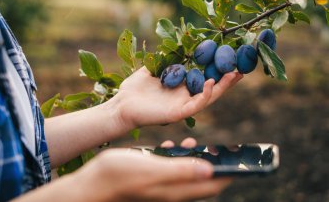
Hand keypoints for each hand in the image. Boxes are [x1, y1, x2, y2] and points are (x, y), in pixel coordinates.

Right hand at [69, 148, 230, 200]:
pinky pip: (172, 168)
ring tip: (192, 143)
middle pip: (202, 180)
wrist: (92, 183)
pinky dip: (177, 157)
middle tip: (219, 148)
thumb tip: (210, 171)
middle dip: (214, 164)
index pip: (211, 186)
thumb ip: (180, 171)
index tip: (242, 162)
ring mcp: (161, 185)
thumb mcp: (151, 170)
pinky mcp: (152, 178)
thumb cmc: (118, 176)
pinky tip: (171, 146)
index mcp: (175, 190)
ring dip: (194, 158)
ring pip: (187, 173)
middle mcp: (171, 190)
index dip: (229, 174)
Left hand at [114, 66, 242, 129]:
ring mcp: (182, 106)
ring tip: (234, 74)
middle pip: (212, 88)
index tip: (228, 57)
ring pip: (209, 97)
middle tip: (242, 67)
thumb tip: (175, 44)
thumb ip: (164, 59)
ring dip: (222, 87)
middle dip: (227, 79)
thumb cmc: (134, 89)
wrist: (121, 105)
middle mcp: (184, 96)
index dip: (216, 69)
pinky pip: (196, 105)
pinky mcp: (177, 113)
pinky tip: (211, 82)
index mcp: (180, 87)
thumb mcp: (151, 69)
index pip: (203, 77)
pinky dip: (206, 95)